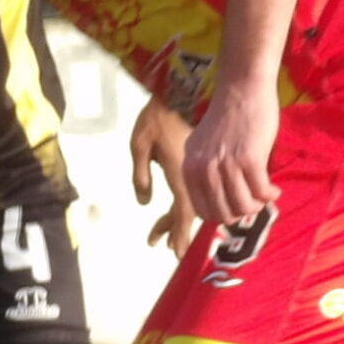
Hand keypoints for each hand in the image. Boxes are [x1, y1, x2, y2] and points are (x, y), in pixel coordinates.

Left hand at [129, 96, 197, 257]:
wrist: (186, 90)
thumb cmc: (158, 115)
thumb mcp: (139, 144)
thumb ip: (141, 174)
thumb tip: (145, 203)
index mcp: (179, 175)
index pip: (181, 213)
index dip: (179, 234)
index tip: (176, 253)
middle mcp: (193, 177)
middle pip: (188, 213)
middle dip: (175, 230)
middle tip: (161, 244)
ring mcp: (200, 171)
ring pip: (194, 202)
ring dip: (178, 218)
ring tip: (164, 232)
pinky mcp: (204, 163)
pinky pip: (199, 189)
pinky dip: (188, 202)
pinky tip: (180, 206)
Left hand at [180, 83, 280, 227]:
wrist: (242, 88)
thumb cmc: (227, 117)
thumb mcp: (204, 147)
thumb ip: (206, 172)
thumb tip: (220, 203)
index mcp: (190, 168)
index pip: (204, 211)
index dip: (223, 214)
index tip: (236, 206)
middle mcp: (205, 169)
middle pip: (224, 213)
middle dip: (242, 213)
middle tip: (253, 202)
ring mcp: (226, 165)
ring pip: (243, 206)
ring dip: (257, 205)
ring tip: (264, 195)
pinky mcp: (249, 159)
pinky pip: (261, 192)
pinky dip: (270, 195)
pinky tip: (274, 190)